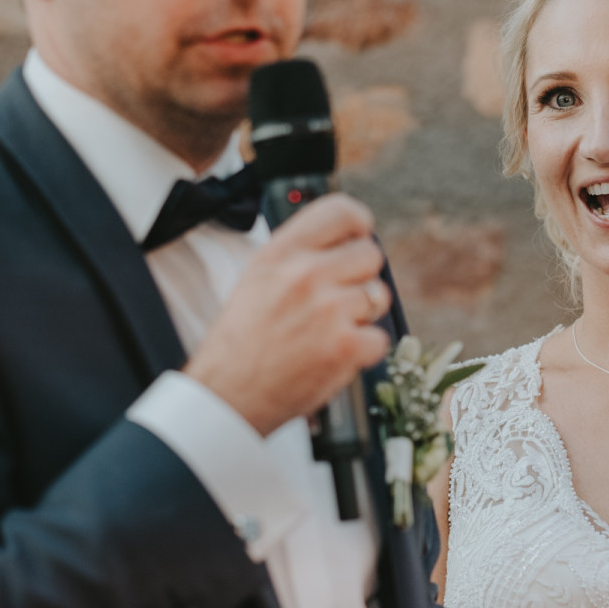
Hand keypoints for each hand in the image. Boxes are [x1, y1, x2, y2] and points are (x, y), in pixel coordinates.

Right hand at [185, 193, 392, 435]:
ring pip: (378, 295)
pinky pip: (380, 337)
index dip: (359, 225)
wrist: (228, 395)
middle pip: (370, 254)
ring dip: (362, 315)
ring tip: (328, 331)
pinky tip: (333, 355)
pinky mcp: (346, 347)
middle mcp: (305, 275)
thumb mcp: (257, 279)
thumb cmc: (242, 341)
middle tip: (338, 299)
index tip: (359, 238)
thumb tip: (344, 240)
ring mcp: (328, 311)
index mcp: (280, 254)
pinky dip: (363, 351)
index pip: (341, 212)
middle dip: (361, 277)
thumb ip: (298, 254)